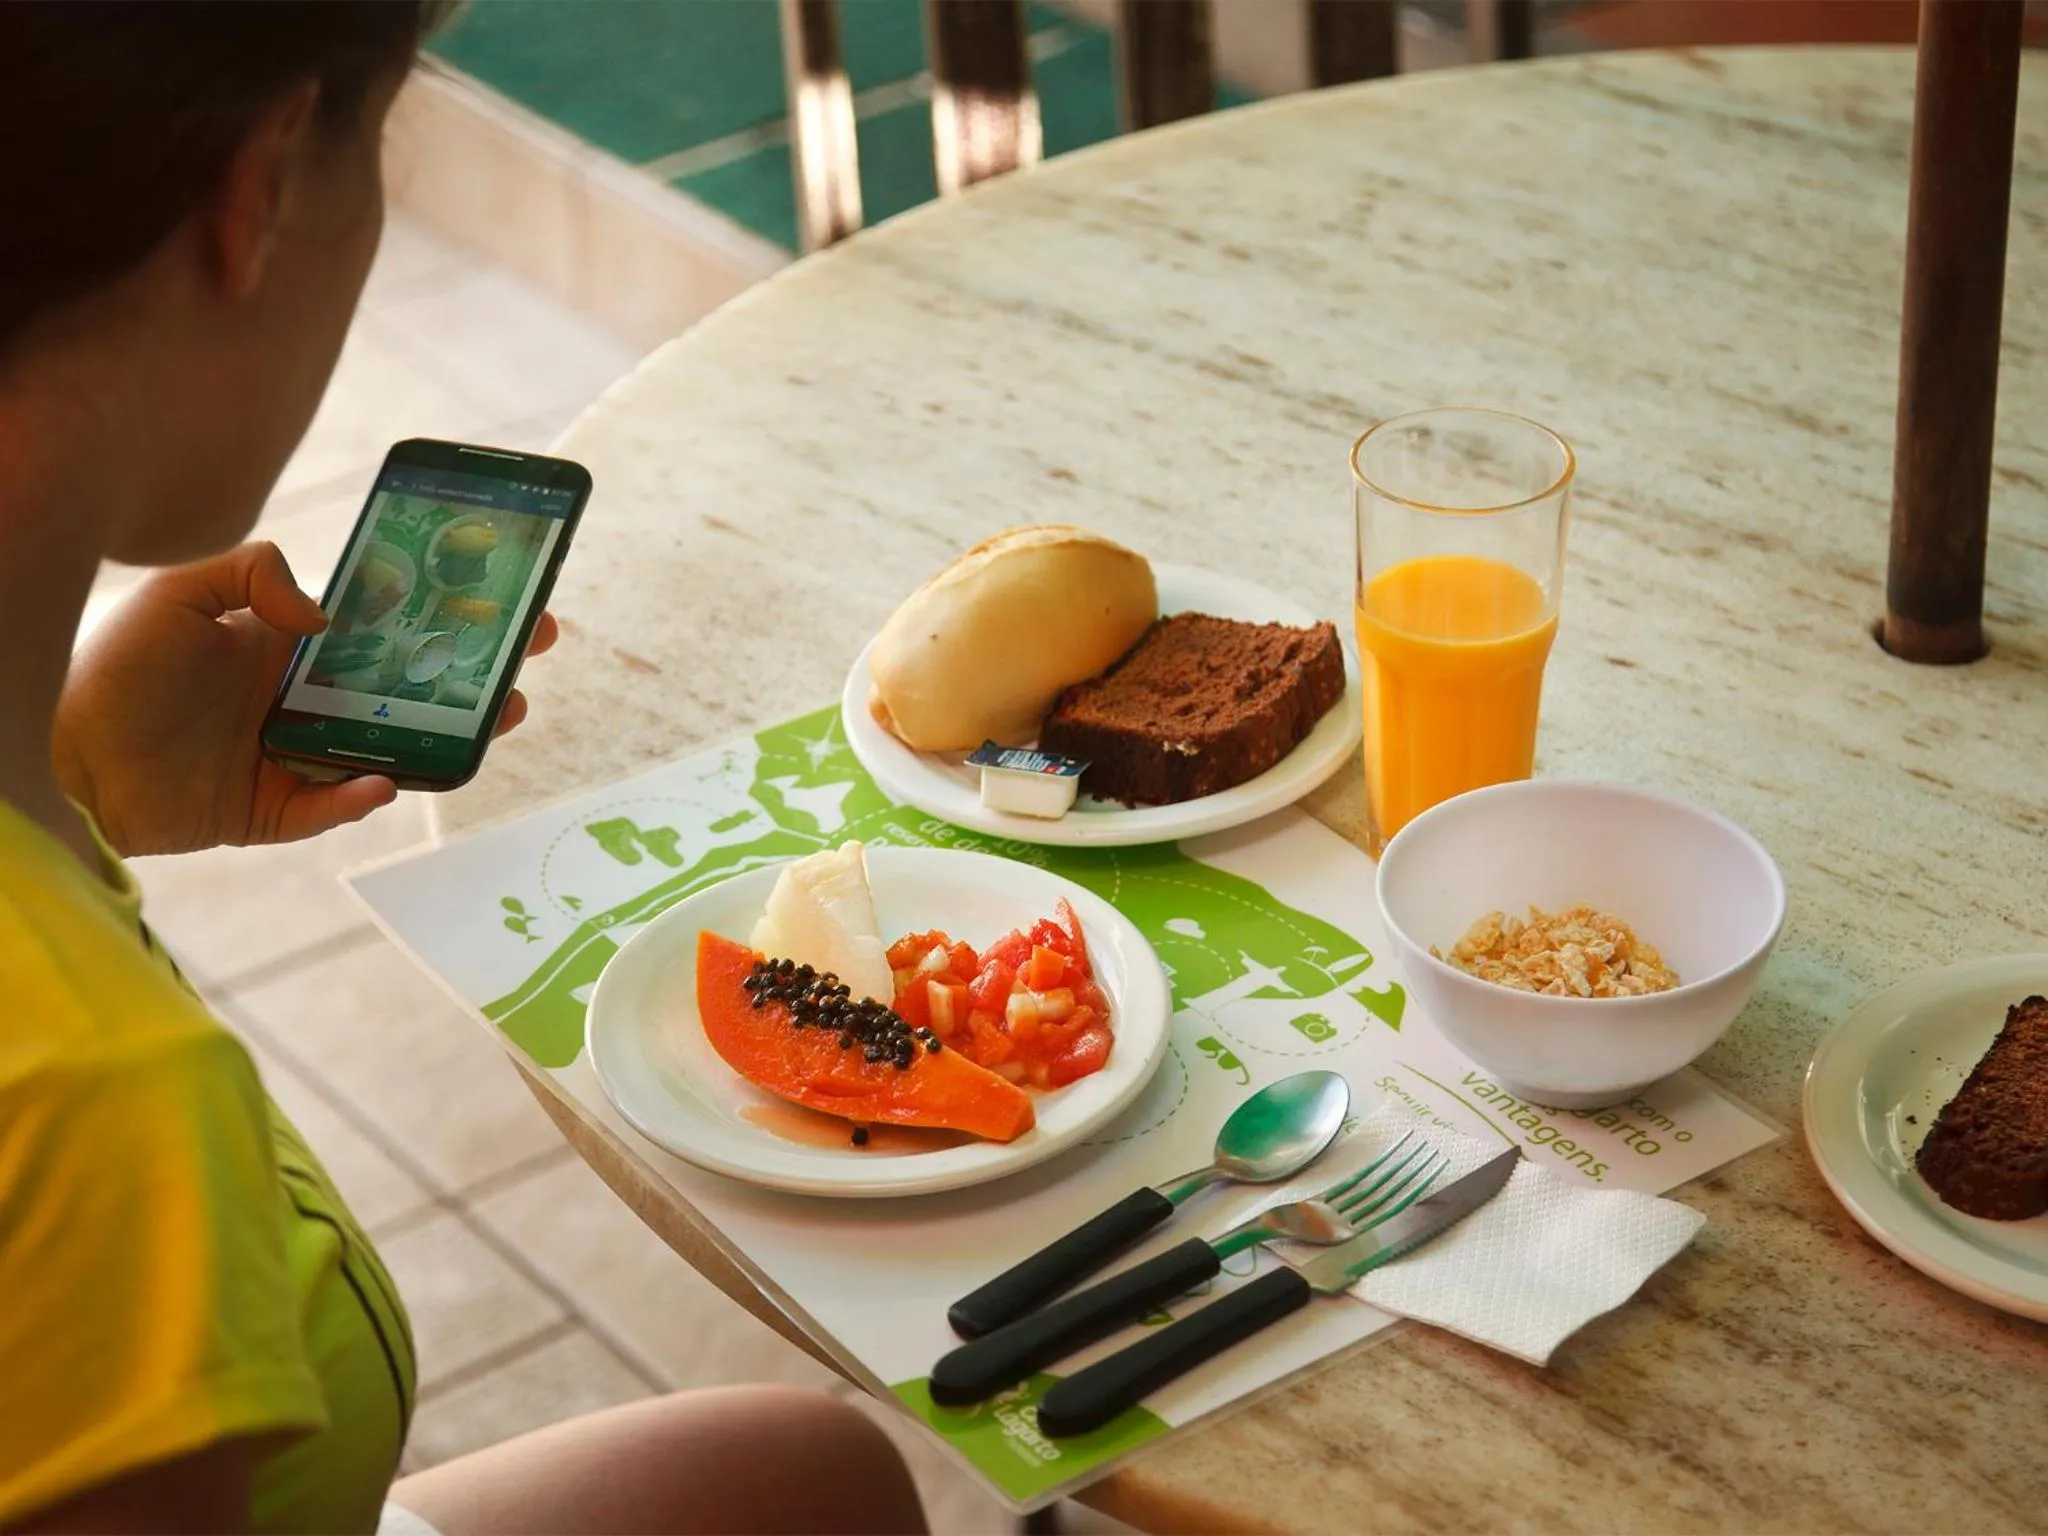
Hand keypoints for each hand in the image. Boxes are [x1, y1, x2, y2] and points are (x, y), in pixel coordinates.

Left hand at [55, 541, 558, 857]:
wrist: (58, 758)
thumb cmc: (110, 670)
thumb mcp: (176, 594)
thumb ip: (251, 574)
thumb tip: (324, 613)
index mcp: (288, 645)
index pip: (384, 626)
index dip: (442, 613)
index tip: (500, 599)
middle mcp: (301, 700)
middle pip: (407, 690)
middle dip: (472, 676)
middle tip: (525, 664)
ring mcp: (294, 757)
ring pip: (392, 750)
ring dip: (448, 737)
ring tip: (497, 720)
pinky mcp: (276, 812)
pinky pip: (335, 808)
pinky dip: (361, 799)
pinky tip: (382, 783)